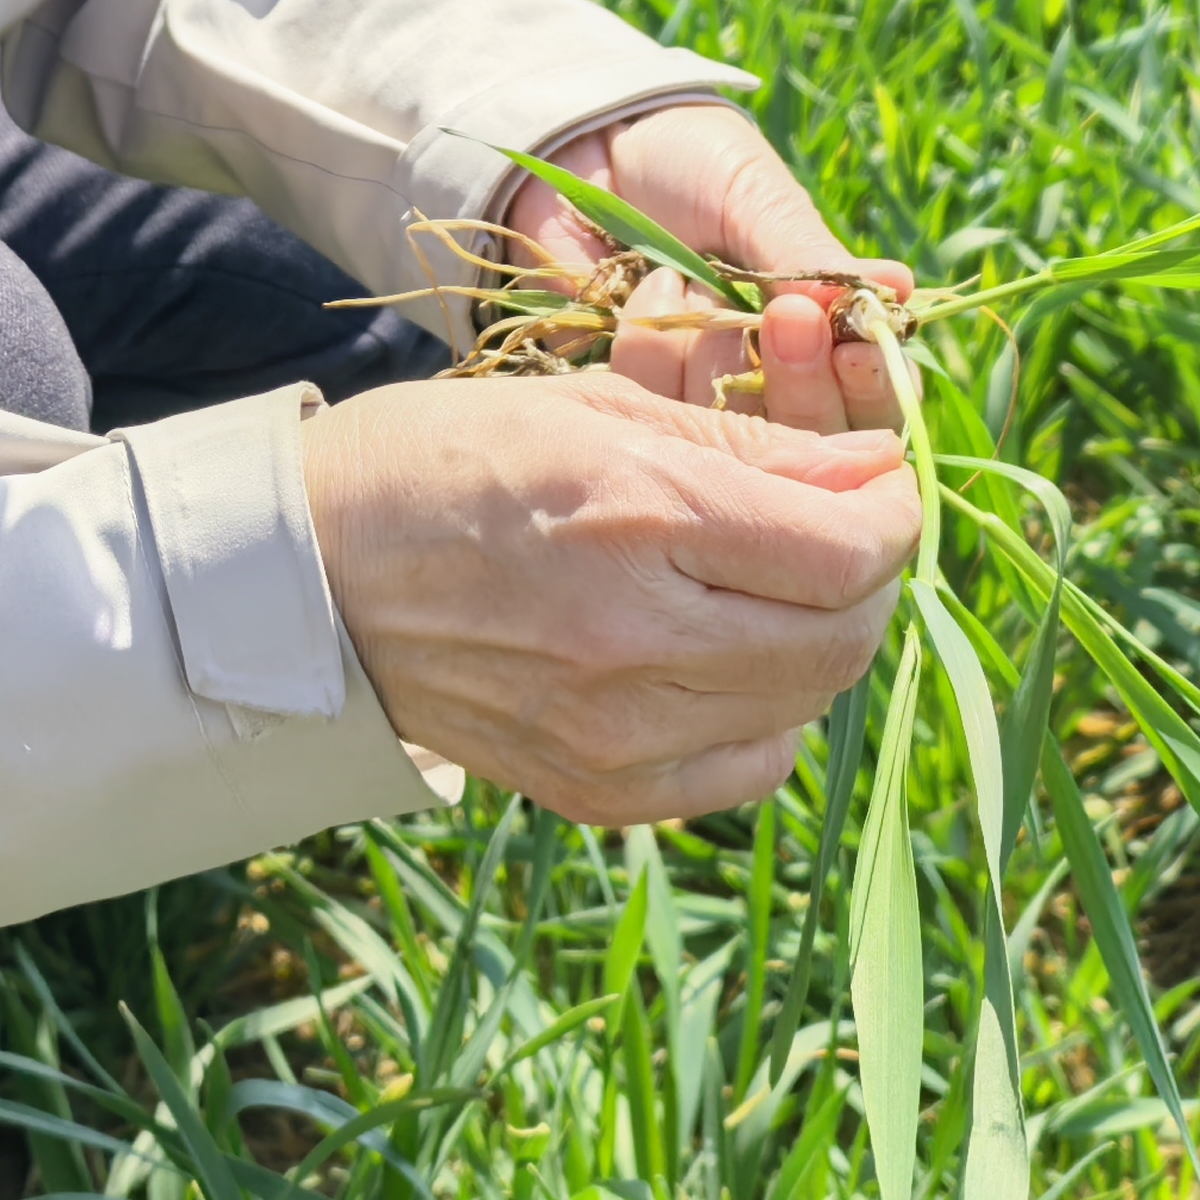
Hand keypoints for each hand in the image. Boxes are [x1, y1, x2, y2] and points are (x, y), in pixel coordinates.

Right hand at [303, 372, 918, 824]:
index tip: (874, 482)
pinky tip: (717, 658)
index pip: (846, 548)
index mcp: (635, 517)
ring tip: (766, 584)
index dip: (889, 512)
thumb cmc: (445, 461)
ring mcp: (614, 734)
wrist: (310, 576)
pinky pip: (743, 769)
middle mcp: (635, 641)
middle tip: (831, 528)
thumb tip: (875, 474)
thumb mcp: (593, 408)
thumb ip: (744, 448)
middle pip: (842, 638)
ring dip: (817, 641)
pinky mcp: (594, 790)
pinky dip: (763, 714)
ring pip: (804, 705)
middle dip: (865, 576)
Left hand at [501, 101, 914, 431]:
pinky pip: (647, 410)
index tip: (855, 352)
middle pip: (805, 436)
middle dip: (799, 383)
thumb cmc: (687, 160)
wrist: (583, 143)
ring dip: (713, 356)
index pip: (864, 388)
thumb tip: (898, 291)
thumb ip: (810, 258)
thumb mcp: (756, 196)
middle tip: (786, 317)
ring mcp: (692, 390)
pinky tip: (642, 286)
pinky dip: (648, 348)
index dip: (868, 384)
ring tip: (684, 276)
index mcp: (816, 326)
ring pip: (727, 435)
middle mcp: (761, 375)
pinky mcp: (625, 395)